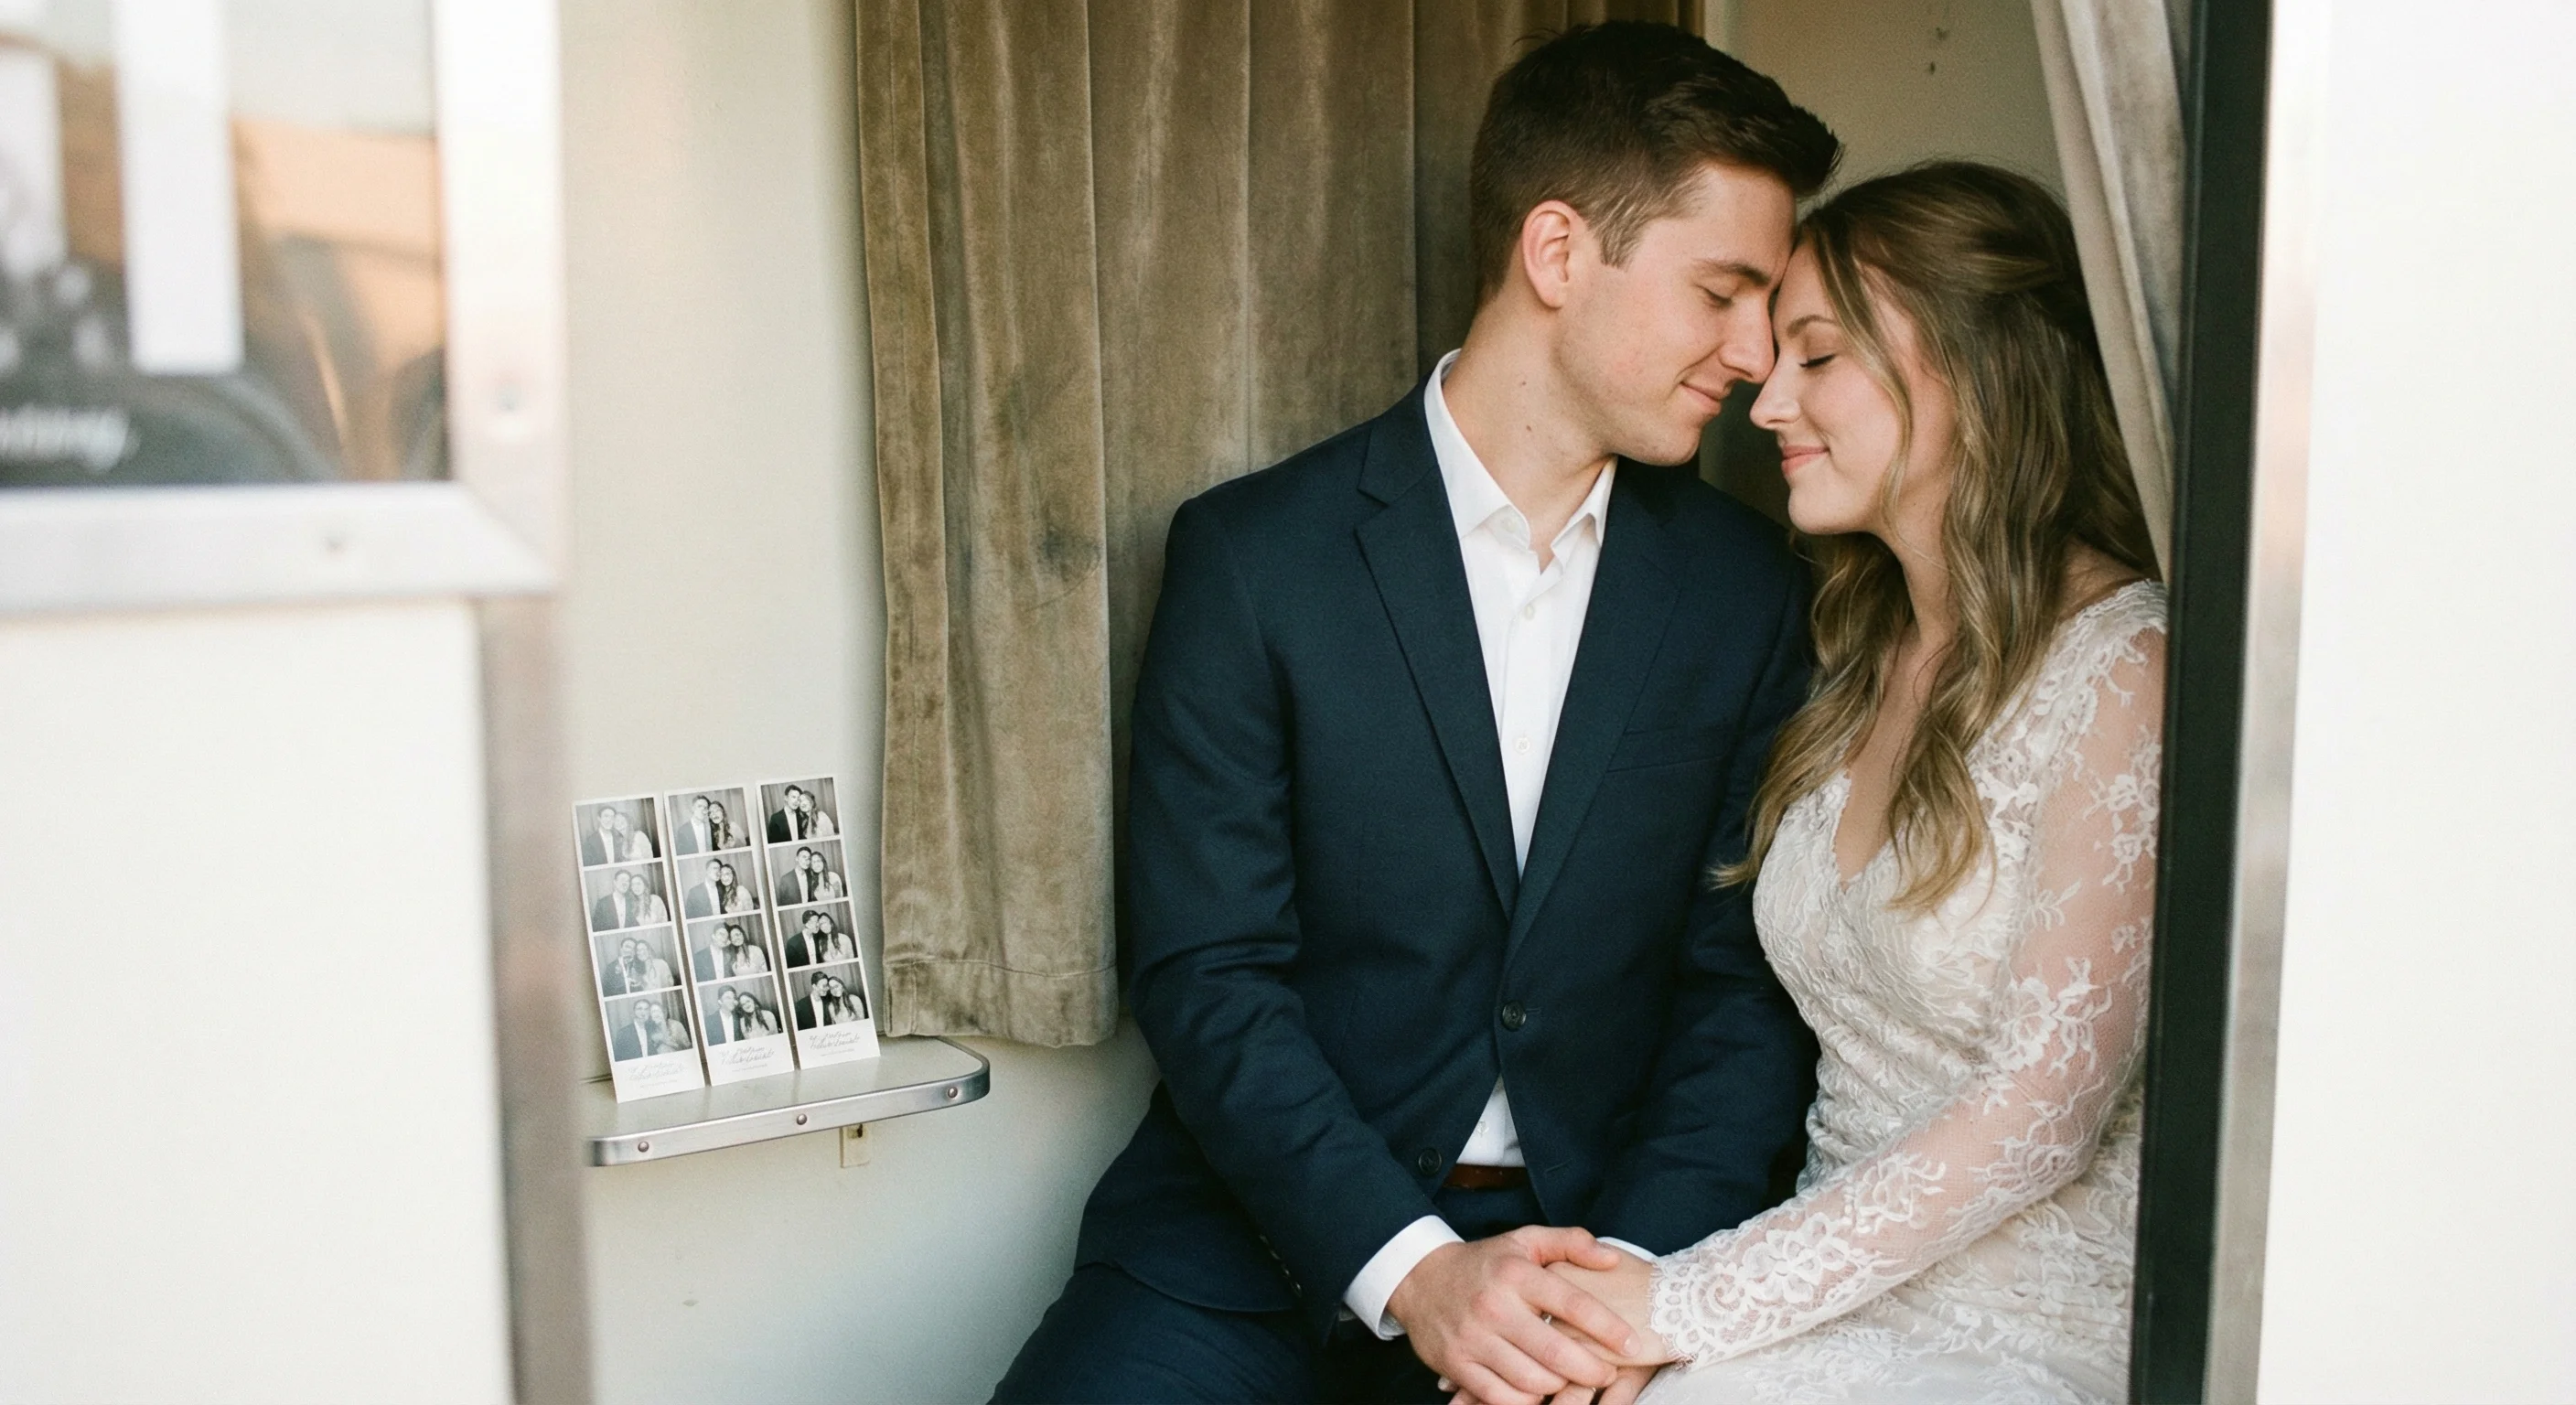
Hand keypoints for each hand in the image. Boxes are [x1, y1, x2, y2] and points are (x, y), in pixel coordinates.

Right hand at [1447, 1252, 1672, 1404]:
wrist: (1420, 1279)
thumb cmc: (1485, 1263)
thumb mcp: (1525, 1241)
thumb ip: (1571, 1243)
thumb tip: (1613, 1259)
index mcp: (1516, 1273)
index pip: (1573, 1304)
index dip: (1609, 1327)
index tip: (1633, 1344)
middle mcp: (1494, 1306)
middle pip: (1555, 1352)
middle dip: (1592, 1370)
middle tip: (1608, 1373)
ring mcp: (1473, 1339)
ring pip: (1531, 1380)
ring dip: (1560, 1387)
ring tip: (1573, 1381)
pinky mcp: (1457, 1365)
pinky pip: (1501, 1397)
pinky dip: (1527, 1400)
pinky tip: (1539, 1389)